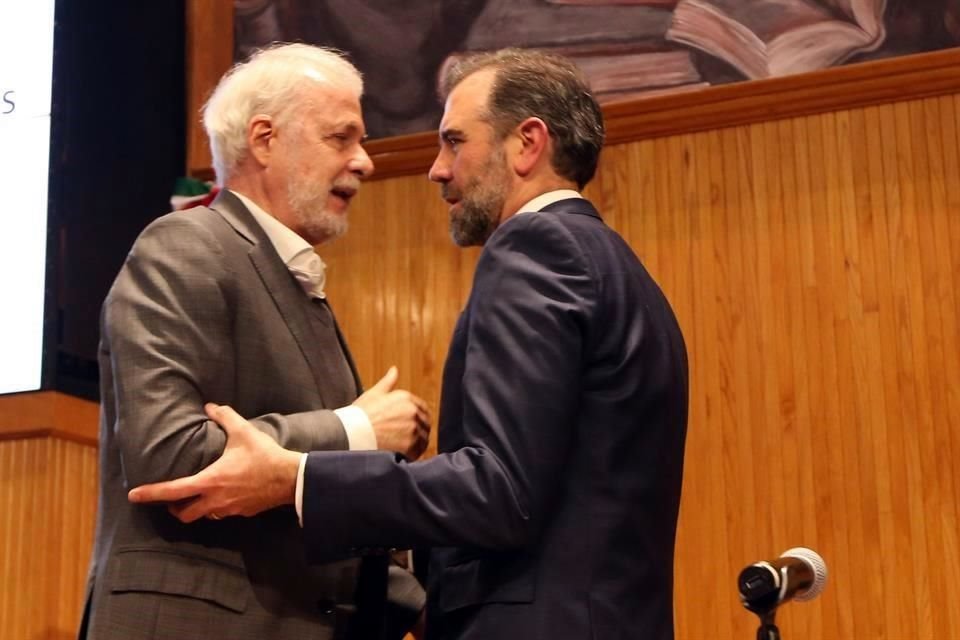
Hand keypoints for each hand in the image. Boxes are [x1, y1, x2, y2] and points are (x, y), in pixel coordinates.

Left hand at [127, 403, 301, 521]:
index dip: (151, 493)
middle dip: (174, 508)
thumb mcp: (243, 431)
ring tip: (197, 496)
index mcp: (210, 481)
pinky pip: (223, 513)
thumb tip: (210, 406)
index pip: (172, 491)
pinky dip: (216, 506)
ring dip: (196, 508)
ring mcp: (229, 509)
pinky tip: (224, 495)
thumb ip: (224, 417)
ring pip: (204, 516)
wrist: (290, 478)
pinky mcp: (243, 512)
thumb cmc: (264, 455)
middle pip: (184, 514)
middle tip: (172, 499)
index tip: (134, 496)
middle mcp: (215, 500)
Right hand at [353, 366, 430, 459]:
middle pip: (425, 424)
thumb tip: (394, 369)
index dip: (418, 418)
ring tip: (403, 448)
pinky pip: (418, 452)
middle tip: (406, 438)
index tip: (411, 425)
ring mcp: (412, 429)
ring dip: (417, 444)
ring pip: (423, 439)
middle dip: (418, 431)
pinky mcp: (410, 446)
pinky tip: (403, 455)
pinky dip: (414, 455)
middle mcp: (413, 412)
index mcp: (406, 398)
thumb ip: (388, 382)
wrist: (349, 433)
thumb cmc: (360, 414)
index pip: (423, 409)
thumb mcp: (374, 393)